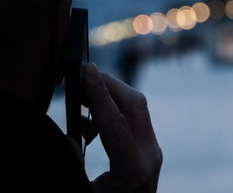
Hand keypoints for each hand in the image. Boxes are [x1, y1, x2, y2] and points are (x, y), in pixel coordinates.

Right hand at [83, 63, 161, 192]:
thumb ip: (73, 164)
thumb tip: (72, 135)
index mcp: (134, 170)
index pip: (116, 122)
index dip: (100, 93)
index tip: (86, 69)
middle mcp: (150, 155)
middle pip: (134, 104)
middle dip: (107, 85)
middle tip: (79, 77)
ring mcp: (152, 150)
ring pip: (136, 108)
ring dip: (109, 96)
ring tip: (79, 101)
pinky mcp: (149, 148)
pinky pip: (134, 119)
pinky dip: (112, 111)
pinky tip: (91, 124)